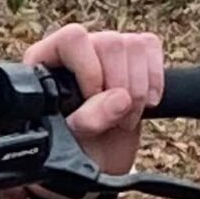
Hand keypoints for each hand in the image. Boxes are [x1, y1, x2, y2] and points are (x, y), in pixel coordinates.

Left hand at [23, 25, 164, 177]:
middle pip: (110, 43)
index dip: (90, 69)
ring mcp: (105, 51)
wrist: (94, 159)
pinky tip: (147, 103)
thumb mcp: (72, 141)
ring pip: (134, 45)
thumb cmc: (72, 150)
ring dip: (139, 88)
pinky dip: (154, 78)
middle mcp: (76, 50)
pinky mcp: (132, 57)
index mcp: (45, 61)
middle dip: (121, 86)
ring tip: (127, 118)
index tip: (93, 99)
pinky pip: (150, 46)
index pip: (72, 39)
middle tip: (117, 121)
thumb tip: (122, 98)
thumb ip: (88, 120)